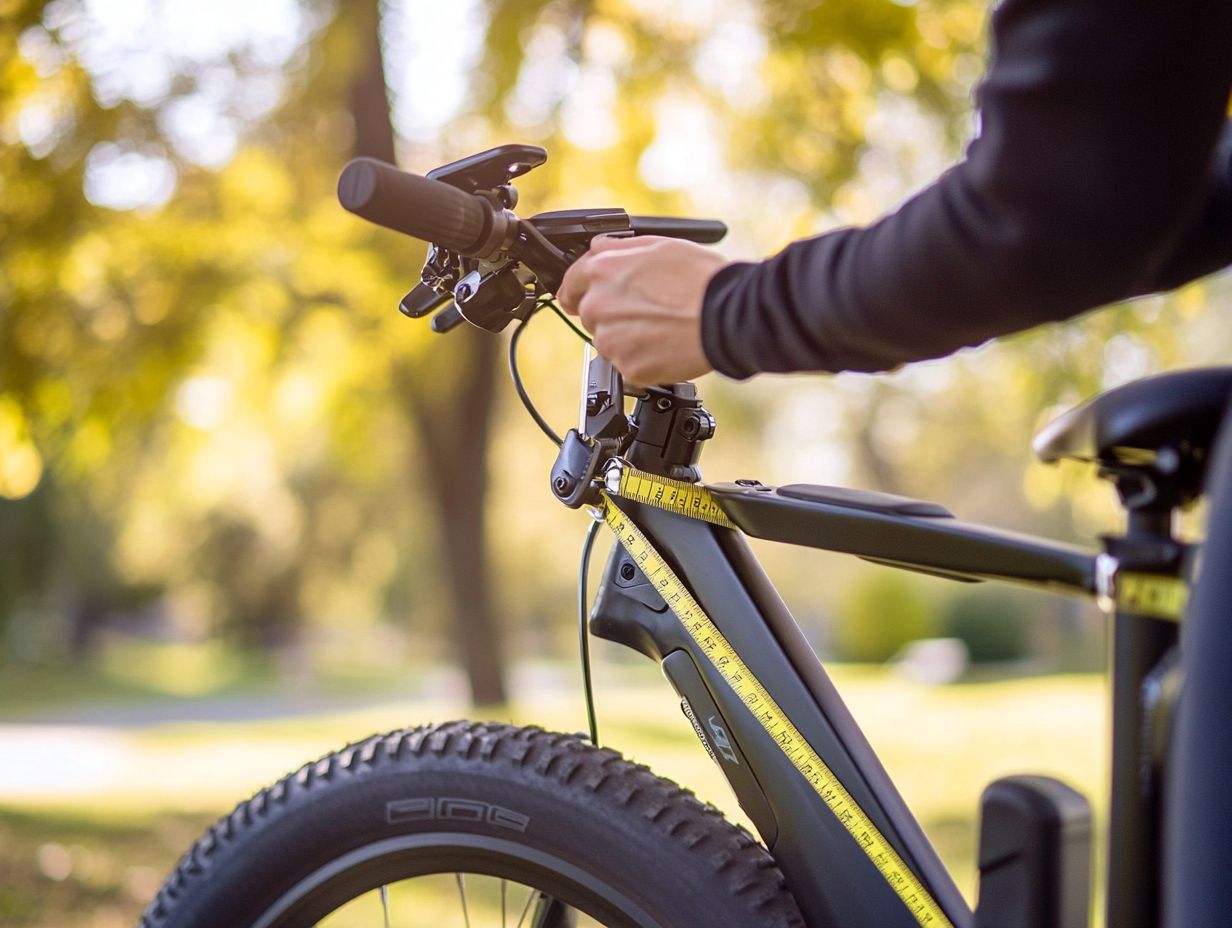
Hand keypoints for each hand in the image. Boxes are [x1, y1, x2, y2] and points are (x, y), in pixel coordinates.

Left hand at [556, 234, 729, 383]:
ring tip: (661, 328)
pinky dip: (643, 360)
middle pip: (591, 317)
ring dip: (628, 339)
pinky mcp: (628, 368)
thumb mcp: (657, 245)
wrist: (726, 316)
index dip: (578, 292)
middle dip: (612, 315)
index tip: (582, 299)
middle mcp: (598, 307)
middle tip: (646, 312)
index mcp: (601, 272)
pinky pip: (628, 366)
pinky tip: (665, 346)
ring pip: (609, 343)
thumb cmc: (699, 279)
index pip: (569, 286)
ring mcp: (611, 341)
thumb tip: (597, 248)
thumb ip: (617, 248)